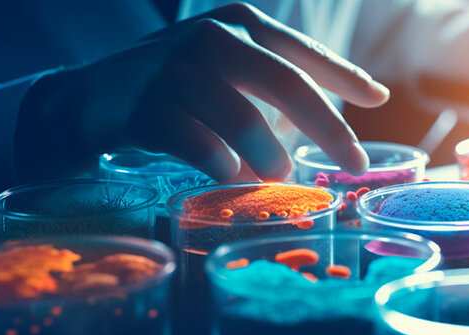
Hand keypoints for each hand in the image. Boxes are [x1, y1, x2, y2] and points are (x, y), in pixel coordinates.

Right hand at [17, 2, 388, 182]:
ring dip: (270, 157)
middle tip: (355, 164)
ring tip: (279, 178)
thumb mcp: (227, 66)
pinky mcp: (146, 109)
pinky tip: (232, 177)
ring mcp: (175, 70)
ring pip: (243, 119)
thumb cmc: (175, 85)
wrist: (90, 99)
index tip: (378, 101)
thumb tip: (357, 104)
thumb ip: (279, 79)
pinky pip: (201, 146)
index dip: (344, 76)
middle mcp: (210, 38)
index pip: (302, 51)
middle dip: (327, 129)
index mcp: (237, 23)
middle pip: (284, 85)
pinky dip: (223, 166)